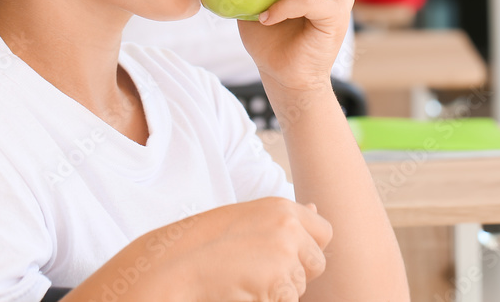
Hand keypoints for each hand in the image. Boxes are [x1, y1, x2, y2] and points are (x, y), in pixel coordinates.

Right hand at [177, 199, 332, 301]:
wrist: (176, 264)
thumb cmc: (207, 242)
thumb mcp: (249, 217)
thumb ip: (284, 218)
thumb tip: (315, 207)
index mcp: (283, 208)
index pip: (324, 232)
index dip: (307, 249)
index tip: (285, 256)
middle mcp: (289, 228)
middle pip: (317, 263)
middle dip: (296, 274)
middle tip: (261, 273)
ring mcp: (285, 255)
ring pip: (300, 287)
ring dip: (279, 291)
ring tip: (245, 280)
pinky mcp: (278, 284)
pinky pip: (287, 301)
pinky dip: (268, 300)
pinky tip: (243, 292)